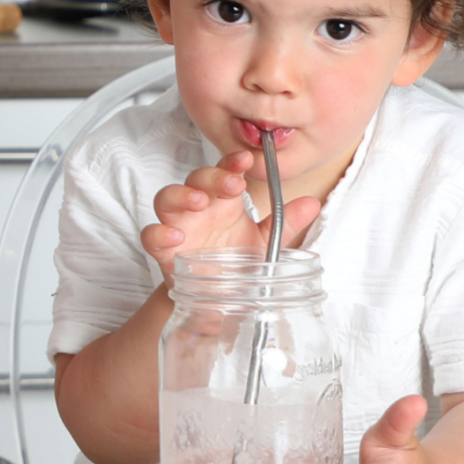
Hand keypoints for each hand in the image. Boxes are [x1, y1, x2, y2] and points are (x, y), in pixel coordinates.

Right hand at [141, 150, 319, 287]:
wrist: (218, 303)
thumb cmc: (237, 265)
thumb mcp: (266, 243)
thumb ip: (286, 223)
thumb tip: (312, 203)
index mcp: (224, 202)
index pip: (224, 171)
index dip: (232, 161)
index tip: (246, 160)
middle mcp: (200, 210)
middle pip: (195, 179)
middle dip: (211, 177)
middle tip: (231, 185)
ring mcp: (180, 228)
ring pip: (167, 198)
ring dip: (181, 195)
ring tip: (199, 202)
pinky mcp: (165, 252)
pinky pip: (151, 235)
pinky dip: (158, 232)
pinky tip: (174, 235)